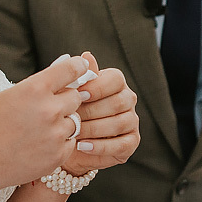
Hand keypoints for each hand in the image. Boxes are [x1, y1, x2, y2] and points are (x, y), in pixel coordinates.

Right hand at [0, 54, 90, 185]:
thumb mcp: (9, 96)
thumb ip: (38, 86)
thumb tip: (65, 74)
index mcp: (35, 89)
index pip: (71, 69)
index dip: (78, 66)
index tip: (82, 67)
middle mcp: (49, 109)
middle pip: (76, 96)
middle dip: (65, 100)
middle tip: (49, 107)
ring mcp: (56, 134)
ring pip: (75, 121)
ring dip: (63, 122)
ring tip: (40, 130)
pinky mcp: (59, 155)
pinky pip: (71, 142)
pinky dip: (60, 142)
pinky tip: (40, 145)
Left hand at [64, 52, 139, 176]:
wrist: (70, 143)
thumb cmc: (71, 113)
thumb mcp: (71, 95)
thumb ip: (80, 78)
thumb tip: (87, 55)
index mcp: (115, 83)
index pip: (116, 79)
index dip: (98, 87)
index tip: (79, 95)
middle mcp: (128, 100)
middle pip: (119, 102)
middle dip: (92, 111)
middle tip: (72, 117)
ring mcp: (132, 121)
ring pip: (120, 123)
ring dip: (94, 129)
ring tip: (74, 133)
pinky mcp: (132, 142)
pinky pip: (121, 144)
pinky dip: (100, 146)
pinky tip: (83, 146)